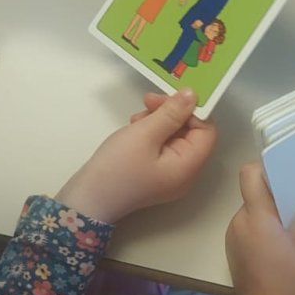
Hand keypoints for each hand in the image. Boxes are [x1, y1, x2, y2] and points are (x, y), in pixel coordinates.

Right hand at [56, 89, 216, 223]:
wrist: (88, 199)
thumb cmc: (117, 167)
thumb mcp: (145, 134)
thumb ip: (171, 113)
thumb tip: (193, 95)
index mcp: (188, 167)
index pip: (206, 131)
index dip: (191, 110)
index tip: (167, 97)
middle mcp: (185, 173)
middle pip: (191, 133)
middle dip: (172, 113)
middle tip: (147, 102)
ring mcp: (169, 175)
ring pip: (175, 138)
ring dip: (159, 121)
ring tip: (136, 119)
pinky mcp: (155, 174)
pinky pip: (163, 148)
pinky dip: (151, 133)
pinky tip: (134, 128)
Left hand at [226, 164, 294, 294]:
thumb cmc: (294, 289)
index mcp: (256, 219)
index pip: (250, 175)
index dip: (267, 166)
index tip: (291, 170)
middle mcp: (239, 222)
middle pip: (254, 191)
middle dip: (278, 191)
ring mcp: (234, 236)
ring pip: (252, 208)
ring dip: (272, 210)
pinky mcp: (236, 249)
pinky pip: (249, 225)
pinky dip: (265, 225)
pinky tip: (287, 237)